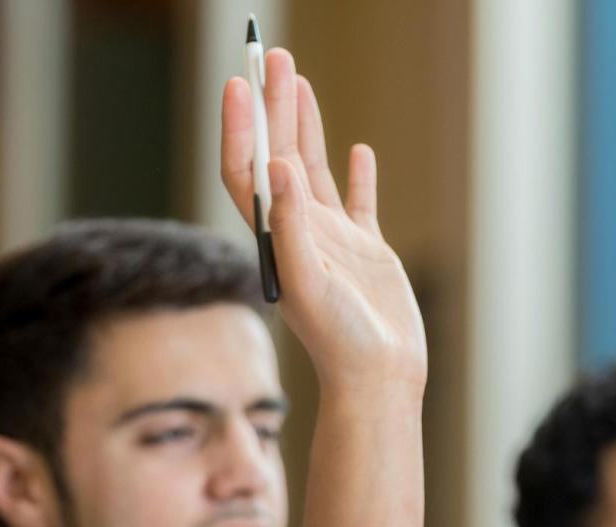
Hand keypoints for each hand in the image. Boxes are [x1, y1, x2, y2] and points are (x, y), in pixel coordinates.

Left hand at [220, 47, 426, 393]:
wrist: (378, 380)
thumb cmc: (340, 341)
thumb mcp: (309, 282)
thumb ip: (292, 225)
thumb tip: (276, 166)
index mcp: (275, 238)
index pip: (247, 170)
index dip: (238, 127)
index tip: (236, 84)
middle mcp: (297, 234)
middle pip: (276, 156)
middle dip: (271, 106)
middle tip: (270, 56)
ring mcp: (333, 242)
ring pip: (311, 170)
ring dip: (303, 126)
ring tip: (297, 81)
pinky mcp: (366, 253)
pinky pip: (357, 203)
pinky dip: (355, 176)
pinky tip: (357, 151)